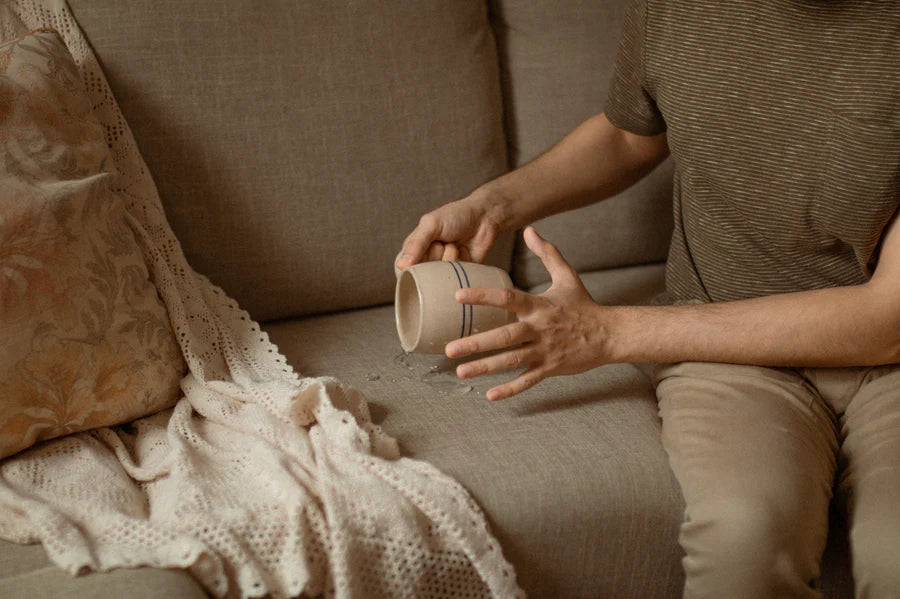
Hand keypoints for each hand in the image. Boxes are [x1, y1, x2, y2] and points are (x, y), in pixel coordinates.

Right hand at [395, 191, 502, 268]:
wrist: (485, 218)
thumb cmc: (456, 216)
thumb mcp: (431, 224)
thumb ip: (416, 244)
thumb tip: (401, 266)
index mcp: (415, 248)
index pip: (406, 267)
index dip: (417, 259)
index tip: (428, 245)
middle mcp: (428, 261)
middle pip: (425, 273)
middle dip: (436, 256)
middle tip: (444, 241)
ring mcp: (444, 269)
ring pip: (441, 276)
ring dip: (450, 258)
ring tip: (456, 245)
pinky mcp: (459, 274)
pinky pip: (456, 279)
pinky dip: (461, 265)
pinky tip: (464, 253)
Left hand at [446, 227, 611, 399]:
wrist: (609, 335)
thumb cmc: (584, 305)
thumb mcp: (567, 276)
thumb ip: (547, 253)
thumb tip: (530, 229)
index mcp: (539, 305)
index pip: (507, 298)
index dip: (483, 296)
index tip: (458, 296)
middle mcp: (539, 329)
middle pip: (504, 337)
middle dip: (476, 343)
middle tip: (450, 349)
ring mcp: (544, 351)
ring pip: (511, 361)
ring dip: (485, 367)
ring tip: (460, 371)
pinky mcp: (550, 368)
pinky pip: (527, 381)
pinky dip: (510, 389)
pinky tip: (490, 395)